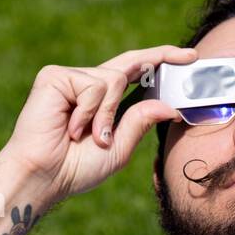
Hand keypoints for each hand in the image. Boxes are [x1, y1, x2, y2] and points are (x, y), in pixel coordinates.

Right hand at [0, 45, 196, 208]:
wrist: (43, 177)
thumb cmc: (75, 169)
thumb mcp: (118, 148)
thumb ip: (140, 122)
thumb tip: (171, 106)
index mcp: (102, 102)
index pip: (134, 74)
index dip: (160, 63)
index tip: (187, 58)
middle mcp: (87, 85)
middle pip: (130, 62)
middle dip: (161, 57)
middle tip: (190, 57)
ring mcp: (71, 78)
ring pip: (114, 80)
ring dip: (107, 114)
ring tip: (89, 136)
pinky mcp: (55, 77)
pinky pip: (94, 86)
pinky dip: (90, 112)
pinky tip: (71, 128)